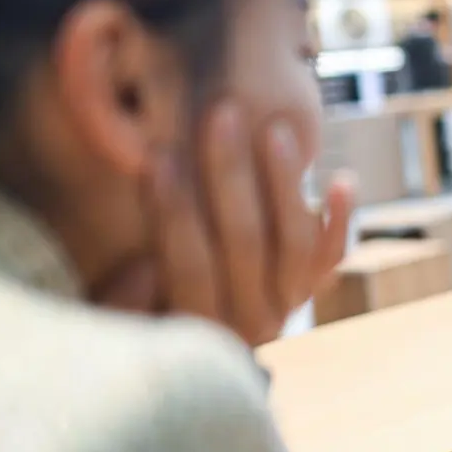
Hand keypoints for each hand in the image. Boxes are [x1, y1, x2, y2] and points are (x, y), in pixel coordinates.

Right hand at [104, 103, 355, 346]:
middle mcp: (251, 322)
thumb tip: (147, 268)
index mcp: (198, 329)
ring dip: (286, 181)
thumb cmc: (136, 307)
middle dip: (231, 173)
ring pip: (295, 242)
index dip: (173, 211)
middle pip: (246, 242)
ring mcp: (287, 304)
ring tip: (275, 128)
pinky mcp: (312, 287)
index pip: (189, 265)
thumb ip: (123, 300)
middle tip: (222, 113)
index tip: (158, 155)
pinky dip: (340, 217)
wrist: (191, 337)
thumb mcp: (110, 313)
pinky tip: (341, 179)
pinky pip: (332, 253)